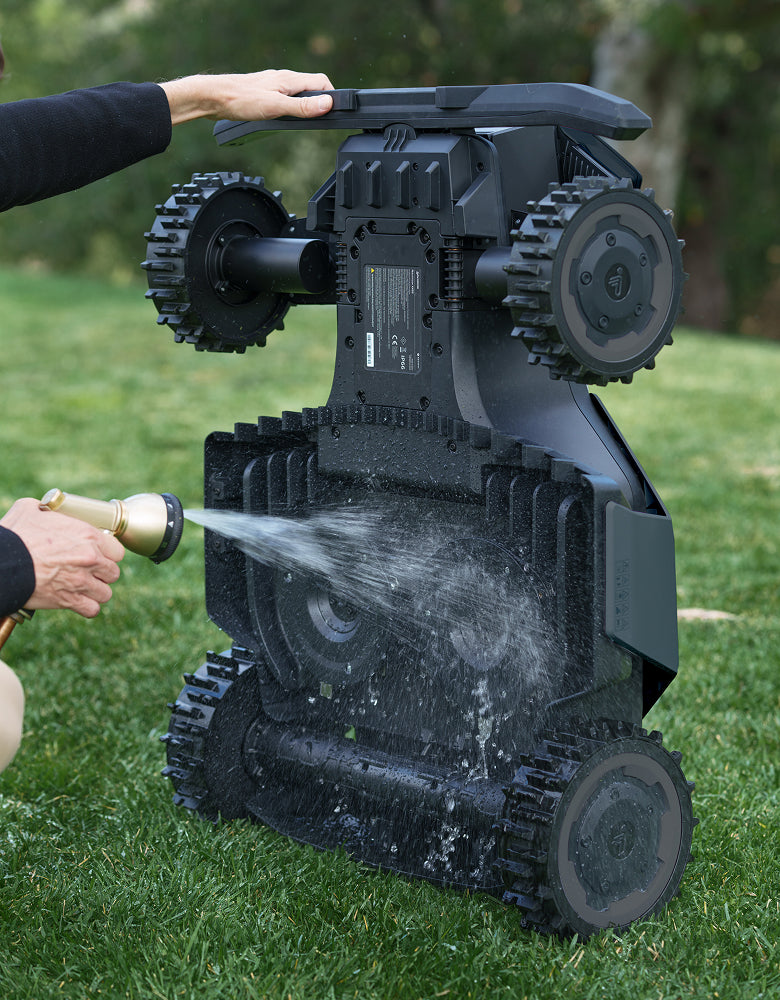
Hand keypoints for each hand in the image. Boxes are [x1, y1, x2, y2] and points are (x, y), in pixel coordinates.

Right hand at [1, 498, 124, 617]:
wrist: (2, 563)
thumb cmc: (15, 535)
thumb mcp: (31, 509)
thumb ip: (48, 510)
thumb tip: (46, 508)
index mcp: (88, 535)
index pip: (117, 550)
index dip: (108, 553)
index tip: (99, 554)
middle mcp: (90, 559)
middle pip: (113, 572)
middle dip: (103, 573)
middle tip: (89, 571)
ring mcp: (82, 581)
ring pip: (105, 593)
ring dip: (96, 591)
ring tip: (84, 587)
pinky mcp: (69, 600)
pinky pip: (92, 609)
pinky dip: (87, 607)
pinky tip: (78, 601)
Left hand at [161, 69, 334, 125]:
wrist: (213, 98)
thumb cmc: (240, 100)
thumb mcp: (276, 107)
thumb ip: (302, 108)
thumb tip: (326, 104)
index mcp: (289, 79)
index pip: (321, 82)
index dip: (331, 97)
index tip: (332, 113)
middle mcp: (282, 79)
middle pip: (311, 88)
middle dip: (319, 104)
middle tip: (320, 122)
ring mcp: (273, 86)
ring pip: (297, 94)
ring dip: (304, 108)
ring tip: (303, 123)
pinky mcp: (264, 93)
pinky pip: (284, 99)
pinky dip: (290, 110)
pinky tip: (282, 120)